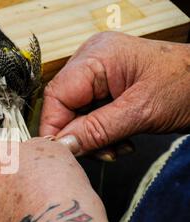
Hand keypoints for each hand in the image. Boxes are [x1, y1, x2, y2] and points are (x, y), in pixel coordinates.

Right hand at [40, 32, 189, 155]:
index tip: (64, 153)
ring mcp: (100, 73)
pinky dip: (101, 133)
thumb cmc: (188, 85)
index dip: (56, 126)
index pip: (57, 95)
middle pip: (65, 105)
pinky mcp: (107, 86)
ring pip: (77, 114)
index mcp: (97, 56)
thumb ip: (97, 130)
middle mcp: (93, 61)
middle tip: (101, 153)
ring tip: (117, 148)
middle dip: (80, 135)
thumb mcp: (141, 112)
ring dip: (93, 138)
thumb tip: (64, 145)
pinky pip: (91, 114)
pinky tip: (121, 140)